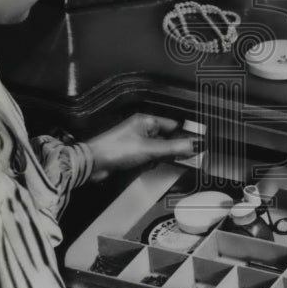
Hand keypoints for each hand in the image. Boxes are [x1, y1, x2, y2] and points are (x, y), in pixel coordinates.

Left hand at [84, 113, 198, 181]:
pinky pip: (148, 159)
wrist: (94, 163)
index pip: (173, 125)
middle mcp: (142, 129)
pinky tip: (142, 167)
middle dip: (168, 152)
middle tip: (170, 158)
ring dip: (157, 159)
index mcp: (146, 121)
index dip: (183, 136)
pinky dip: (148, 164)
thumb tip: (191, 145)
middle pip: (166, 140)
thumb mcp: (149, 149)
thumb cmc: (116, 149)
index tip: (192, 147)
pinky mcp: (132, 154)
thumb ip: (172, 148)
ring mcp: (137, 142)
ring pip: (158, 151)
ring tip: (149, 162)